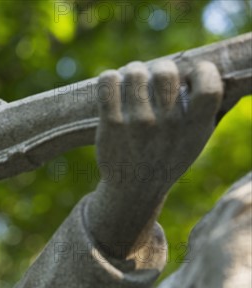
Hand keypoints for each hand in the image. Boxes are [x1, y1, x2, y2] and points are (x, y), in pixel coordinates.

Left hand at [95, 60, 222, 199]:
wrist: (134, 187)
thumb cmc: (168, 156)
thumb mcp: (195, 139)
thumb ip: (204, 110)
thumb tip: (213, 75)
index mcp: (194, 126)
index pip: (208, 86)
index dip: (202, 71)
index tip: (191, 75)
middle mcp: (167, 124)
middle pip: (165, 71)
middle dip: (159, 67)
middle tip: (153, 77)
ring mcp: (137, 123)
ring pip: (134, 72)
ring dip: (132, 70)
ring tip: (132, 80)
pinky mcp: (111, 123)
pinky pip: (108, 82)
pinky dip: (109, 78)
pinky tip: (113, 86)